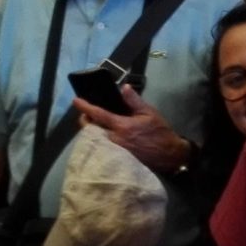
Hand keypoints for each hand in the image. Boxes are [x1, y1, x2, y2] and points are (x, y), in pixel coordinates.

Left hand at [71, 86, 189, 172]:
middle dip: (85, 119)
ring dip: (92, 129)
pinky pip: (102, 146)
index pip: (98, 115)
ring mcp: (114, 150)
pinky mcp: (116, 158)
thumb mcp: (149, 113)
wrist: (169, 156)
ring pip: (95, 138)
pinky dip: (99, 138)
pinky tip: (103, 134)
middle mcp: (114, 139)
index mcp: (121, 126)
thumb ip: (134, 100)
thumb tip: (124, 87)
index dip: (85, 107)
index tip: (76, 100)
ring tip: (95, 122)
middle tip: (87, 113)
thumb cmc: (160, 133)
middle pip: (90, 129)